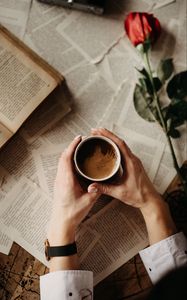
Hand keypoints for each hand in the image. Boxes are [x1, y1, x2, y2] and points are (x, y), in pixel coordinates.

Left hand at [47, 135, 100, 245]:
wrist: (61, 223)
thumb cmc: (72, 213)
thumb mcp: (88, 202)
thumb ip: (96, 191)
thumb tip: (101, 182)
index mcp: (67, 180)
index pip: (67, 158)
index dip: (72, 146)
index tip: (79, 138)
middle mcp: (60, 178)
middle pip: (63, 157)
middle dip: (71, 146)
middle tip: (81, 141)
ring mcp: (58, 181)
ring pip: (61, 162)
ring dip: (69, 153)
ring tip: (79, 149)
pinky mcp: (59, 184)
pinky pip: (62, 167)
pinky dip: (67, 160)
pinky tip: (75, 162)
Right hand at [88, 128, 176, 244]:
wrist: (150, 200)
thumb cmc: (139, 196)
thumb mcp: (119, 192)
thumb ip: (104, 189)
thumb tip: (91, 187)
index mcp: (131, 163)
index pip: (119, 144)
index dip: (108, 135)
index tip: (99, 130)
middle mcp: (133, 159)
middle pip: (119, 142)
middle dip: (107, 135)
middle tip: (95, 132)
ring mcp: (134, 161)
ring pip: (122, 146)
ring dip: (111, 140)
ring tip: (99, 137)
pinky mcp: (133, 164)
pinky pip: (123, 151)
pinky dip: (115, 147)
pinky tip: (108, 149)